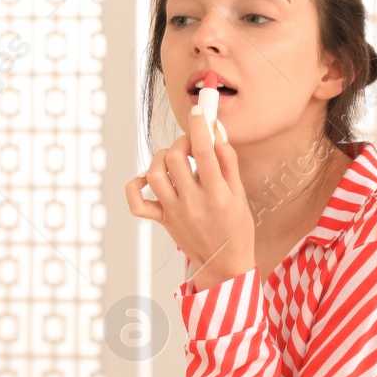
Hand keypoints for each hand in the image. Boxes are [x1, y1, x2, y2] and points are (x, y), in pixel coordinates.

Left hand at [124, 104, 254, 291]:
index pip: (205, 152)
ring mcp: (174, 213)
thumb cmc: (236, 227)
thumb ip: (227, 160)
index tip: (199, 111)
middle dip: (182, 143)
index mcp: (218, 196)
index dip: (200, 126)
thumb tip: (215, 129)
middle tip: (192, 145)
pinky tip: (150, 179)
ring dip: (162, 158)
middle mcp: (193, 204)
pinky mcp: (161, 220)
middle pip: (174, 159)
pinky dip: (136, 185)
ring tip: (175, 160)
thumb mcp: (239, 193)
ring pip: (154, 175)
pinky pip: (137, 203)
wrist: (224, 265)